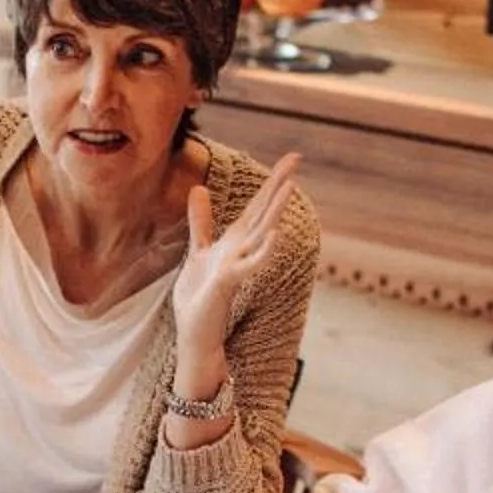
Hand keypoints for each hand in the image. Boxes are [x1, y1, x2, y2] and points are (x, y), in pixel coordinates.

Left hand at [169, 152, 300, 357]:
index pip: (257, 205)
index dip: (271, 181)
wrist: (195, 334)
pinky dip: (264, 250)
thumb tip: (198, 188)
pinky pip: (251, 264)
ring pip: (261, 232)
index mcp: (235, 240)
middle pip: (263, 211)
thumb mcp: (199, 251)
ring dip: (275, 210)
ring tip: (291, 186)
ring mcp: (238, 265)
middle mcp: (241, 249)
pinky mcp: (230, 282)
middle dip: (278, 185)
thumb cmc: (200, 297)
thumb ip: (201, 221)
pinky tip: (275, 235)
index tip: (291, 158)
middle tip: (297, 157)